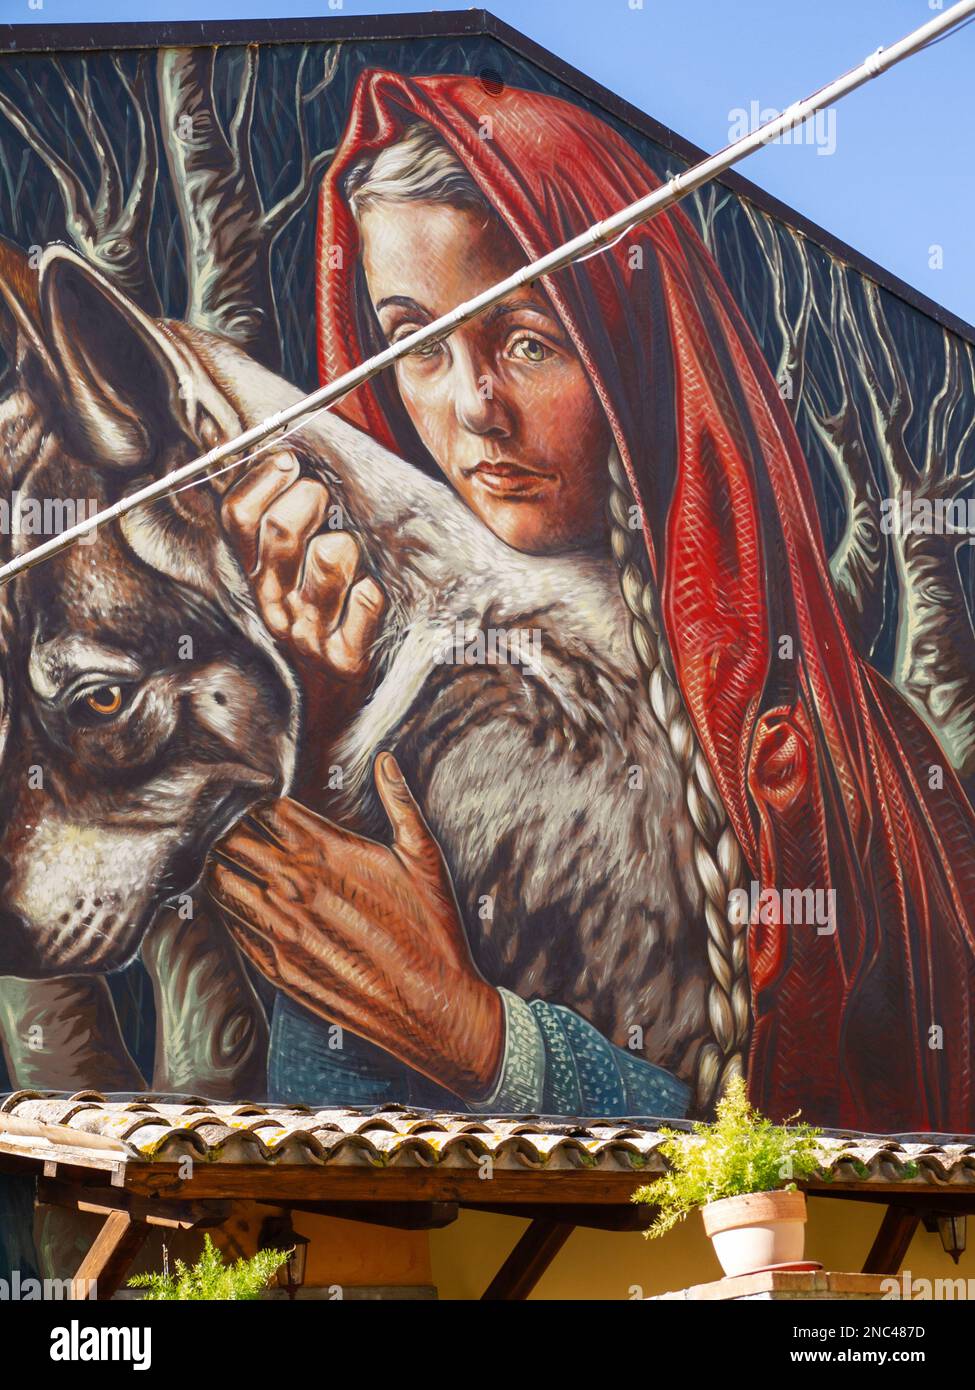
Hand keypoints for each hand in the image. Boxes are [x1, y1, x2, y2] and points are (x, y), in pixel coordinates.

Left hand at [205, 752, 504, 1100]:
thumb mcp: (424, 857)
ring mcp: (283, 931)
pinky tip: (244, 906)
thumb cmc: (432, 929)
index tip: (260, 805)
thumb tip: (385, 759)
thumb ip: (400, 802)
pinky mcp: (278, 968)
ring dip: (225, 869)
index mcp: (330, 852)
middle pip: (237, 842)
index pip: (267, 811)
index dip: (259, 805)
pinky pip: (235, 928)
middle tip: (236, 831)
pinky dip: (234, 912)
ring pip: (226, 884)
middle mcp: (298, 888)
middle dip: (234, 832)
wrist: (433, 1007)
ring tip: (231, 864)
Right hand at [219, 448, 385, 690]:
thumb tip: (269, 445)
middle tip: (327, 505)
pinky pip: (367, 598)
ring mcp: (308, 631)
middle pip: (281, 530)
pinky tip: (369, 595)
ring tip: (349, 555)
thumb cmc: (325, 609)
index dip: (263, 478)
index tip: (290, 461)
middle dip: (312, 500)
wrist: (335, 697)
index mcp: (255, 572)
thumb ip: (278, 512)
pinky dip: (373, 592)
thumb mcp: (291, 566)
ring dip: (346, 546)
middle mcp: (274, 601)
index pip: (237, 515)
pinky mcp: (345, 658)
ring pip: (329, 556)